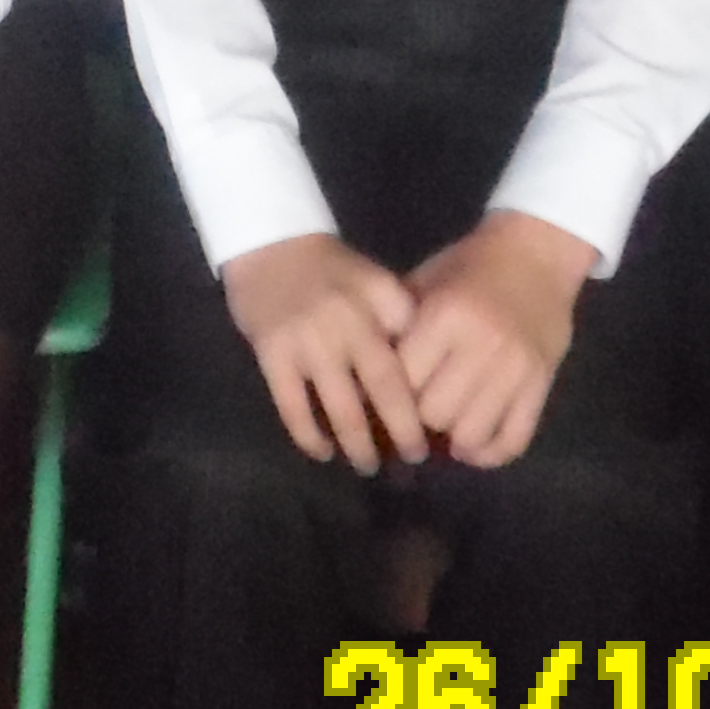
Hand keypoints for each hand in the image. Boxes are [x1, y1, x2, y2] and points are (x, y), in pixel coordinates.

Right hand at [219, 232, 427, 471]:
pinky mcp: (273, 355)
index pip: (415, 354)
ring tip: (369, 466)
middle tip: (415, 458)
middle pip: (384, 388)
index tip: (442, 422)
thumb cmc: (329, 269)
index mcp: (379, 300)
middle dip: (404, 431)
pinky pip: (294, 408)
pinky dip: (310, 437)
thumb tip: (430, 373)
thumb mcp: (373, 279)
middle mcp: (348, 321)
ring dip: (358, 444)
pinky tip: (323, 453)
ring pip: (341, 407)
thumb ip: (400, 317)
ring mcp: (308, 341)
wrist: (267, 243)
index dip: (429, 391)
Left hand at [398, 212, 594, 468]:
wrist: (538, 252)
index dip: (387, 392)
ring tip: (445, 430)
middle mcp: (481, 345)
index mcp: (446, 315)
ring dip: (453, 439)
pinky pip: (512, 440)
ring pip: (471, 435)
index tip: (382, 398)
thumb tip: (364, 370)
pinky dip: (489, 453)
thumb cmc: (473, 265)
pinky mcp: (541, 385)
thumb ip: (398, 321)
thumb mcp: (429, 280)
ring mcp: (515, 369)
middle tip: (416, 415)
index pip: (402, 378)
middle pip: (433, 414)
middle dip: (420, 419)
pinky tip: (474, 445)